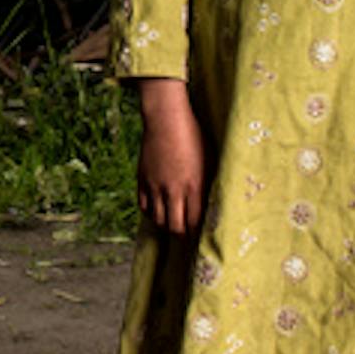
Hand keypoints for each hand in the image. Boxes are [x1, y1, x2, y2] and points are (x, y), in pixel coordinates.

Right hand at [135, 79, 208, 233]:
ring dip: (166, 225)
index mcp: (194, 186)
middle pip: (175, 227)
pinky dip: (151, 213)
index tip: (202, 235)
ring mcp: (155, 186)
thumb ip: (209, 184)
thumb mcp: (210, 160)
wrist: (166, 118)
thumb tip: (212, 204)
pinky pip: (144, 206)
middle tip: (187, 233)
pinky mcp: (142, 179)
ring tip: (173, 223)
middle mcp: (173, 190)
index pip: (195, 222)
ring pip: (158, 220)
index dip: (198, 233)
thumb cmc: (194, 136)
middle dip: (182, 234)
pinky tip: (158, 210)